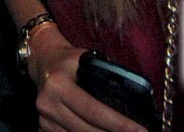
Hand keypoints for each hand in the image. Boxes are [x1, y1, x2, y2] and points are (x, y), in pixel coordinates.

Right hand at [29, 27, 147, 131]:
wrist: (43, 60)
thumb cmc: (69, 59)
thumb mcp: (86, 59)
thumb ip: (103, 76)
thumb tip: (130, 99)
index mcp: (59, 85)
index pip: (94, 110)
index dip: (118, 123)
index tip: (140, 130)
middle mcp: (49, 103)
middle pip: (86, 129)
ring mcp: (44, 117)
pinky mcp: (44, 126)